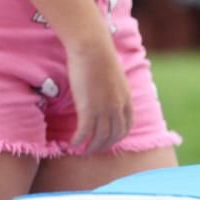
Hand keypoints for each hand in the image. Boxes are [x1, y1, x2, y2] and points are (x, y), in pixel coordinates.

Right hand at [64, 25, 132, 153]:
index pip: (127, 125)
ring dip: (91, 148)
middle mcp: (118, 106)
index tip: (109, 141)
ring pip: (100, 137)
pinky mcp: (88, 108)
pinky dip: (78, 141)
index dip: (118, 136)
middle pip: (115, 135)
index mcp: (127, 98)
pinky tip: (72, 145)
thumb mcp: (115, 77)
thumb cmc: (100, 57)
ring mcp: (104, 109)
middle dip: (105, 146)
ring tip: (82, 151)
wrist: (93, 48)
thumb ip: (114, 90)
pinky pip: (84, 133)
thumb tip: (107, 95)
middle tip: (94, 150)